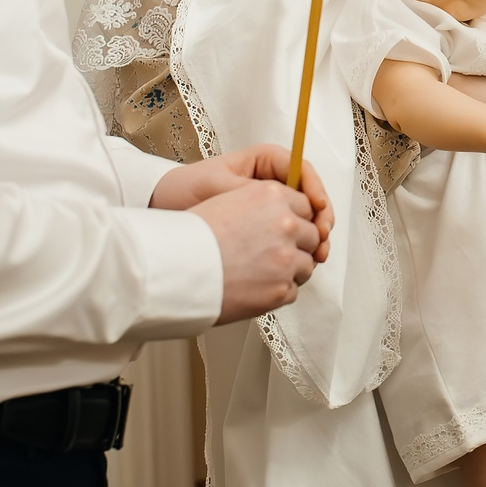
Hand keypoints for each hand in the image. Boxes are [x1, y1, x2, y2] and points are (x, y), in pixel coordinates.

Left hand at [150, 144, 334, 263]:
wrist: (167, 204)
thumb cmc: (188, 188)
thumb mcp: (219, 186)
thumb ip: (250, 193)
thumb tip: (279, 205)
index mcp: (266, 161)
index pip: (302, 171)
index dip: (315, 190)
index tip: (318, 207)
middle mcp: (274, 180)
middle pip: (310, 196)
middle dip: (320, 217)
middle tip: (322, 236)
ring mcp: (273, 202)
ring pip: (305, 216)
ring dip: (315, 234)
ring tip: (317, 251)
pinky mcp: (267, 222)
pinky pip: (292, 231)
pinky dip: (300, 244)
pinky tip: (303, 257)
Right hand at [193, 181, 322, 320]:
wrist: (173, 268)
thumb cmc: (192, 236)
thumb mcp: (229, 200)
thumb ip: (264, 205)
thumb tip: (289, 215)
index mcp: (271, 196)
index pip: (306, 205)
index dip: (298, 219)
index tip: (290, 228)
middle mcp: (285, 224)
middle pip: (312, 235)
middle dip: (298, 245)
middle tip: (274, 253)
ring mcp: (286, 258)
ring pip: (306, 264)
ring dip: (290, 269)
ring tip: (262, 272)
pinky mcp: (281, 289)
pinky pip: (292, 290)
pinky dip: (278, 291)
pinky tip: (255, 286)